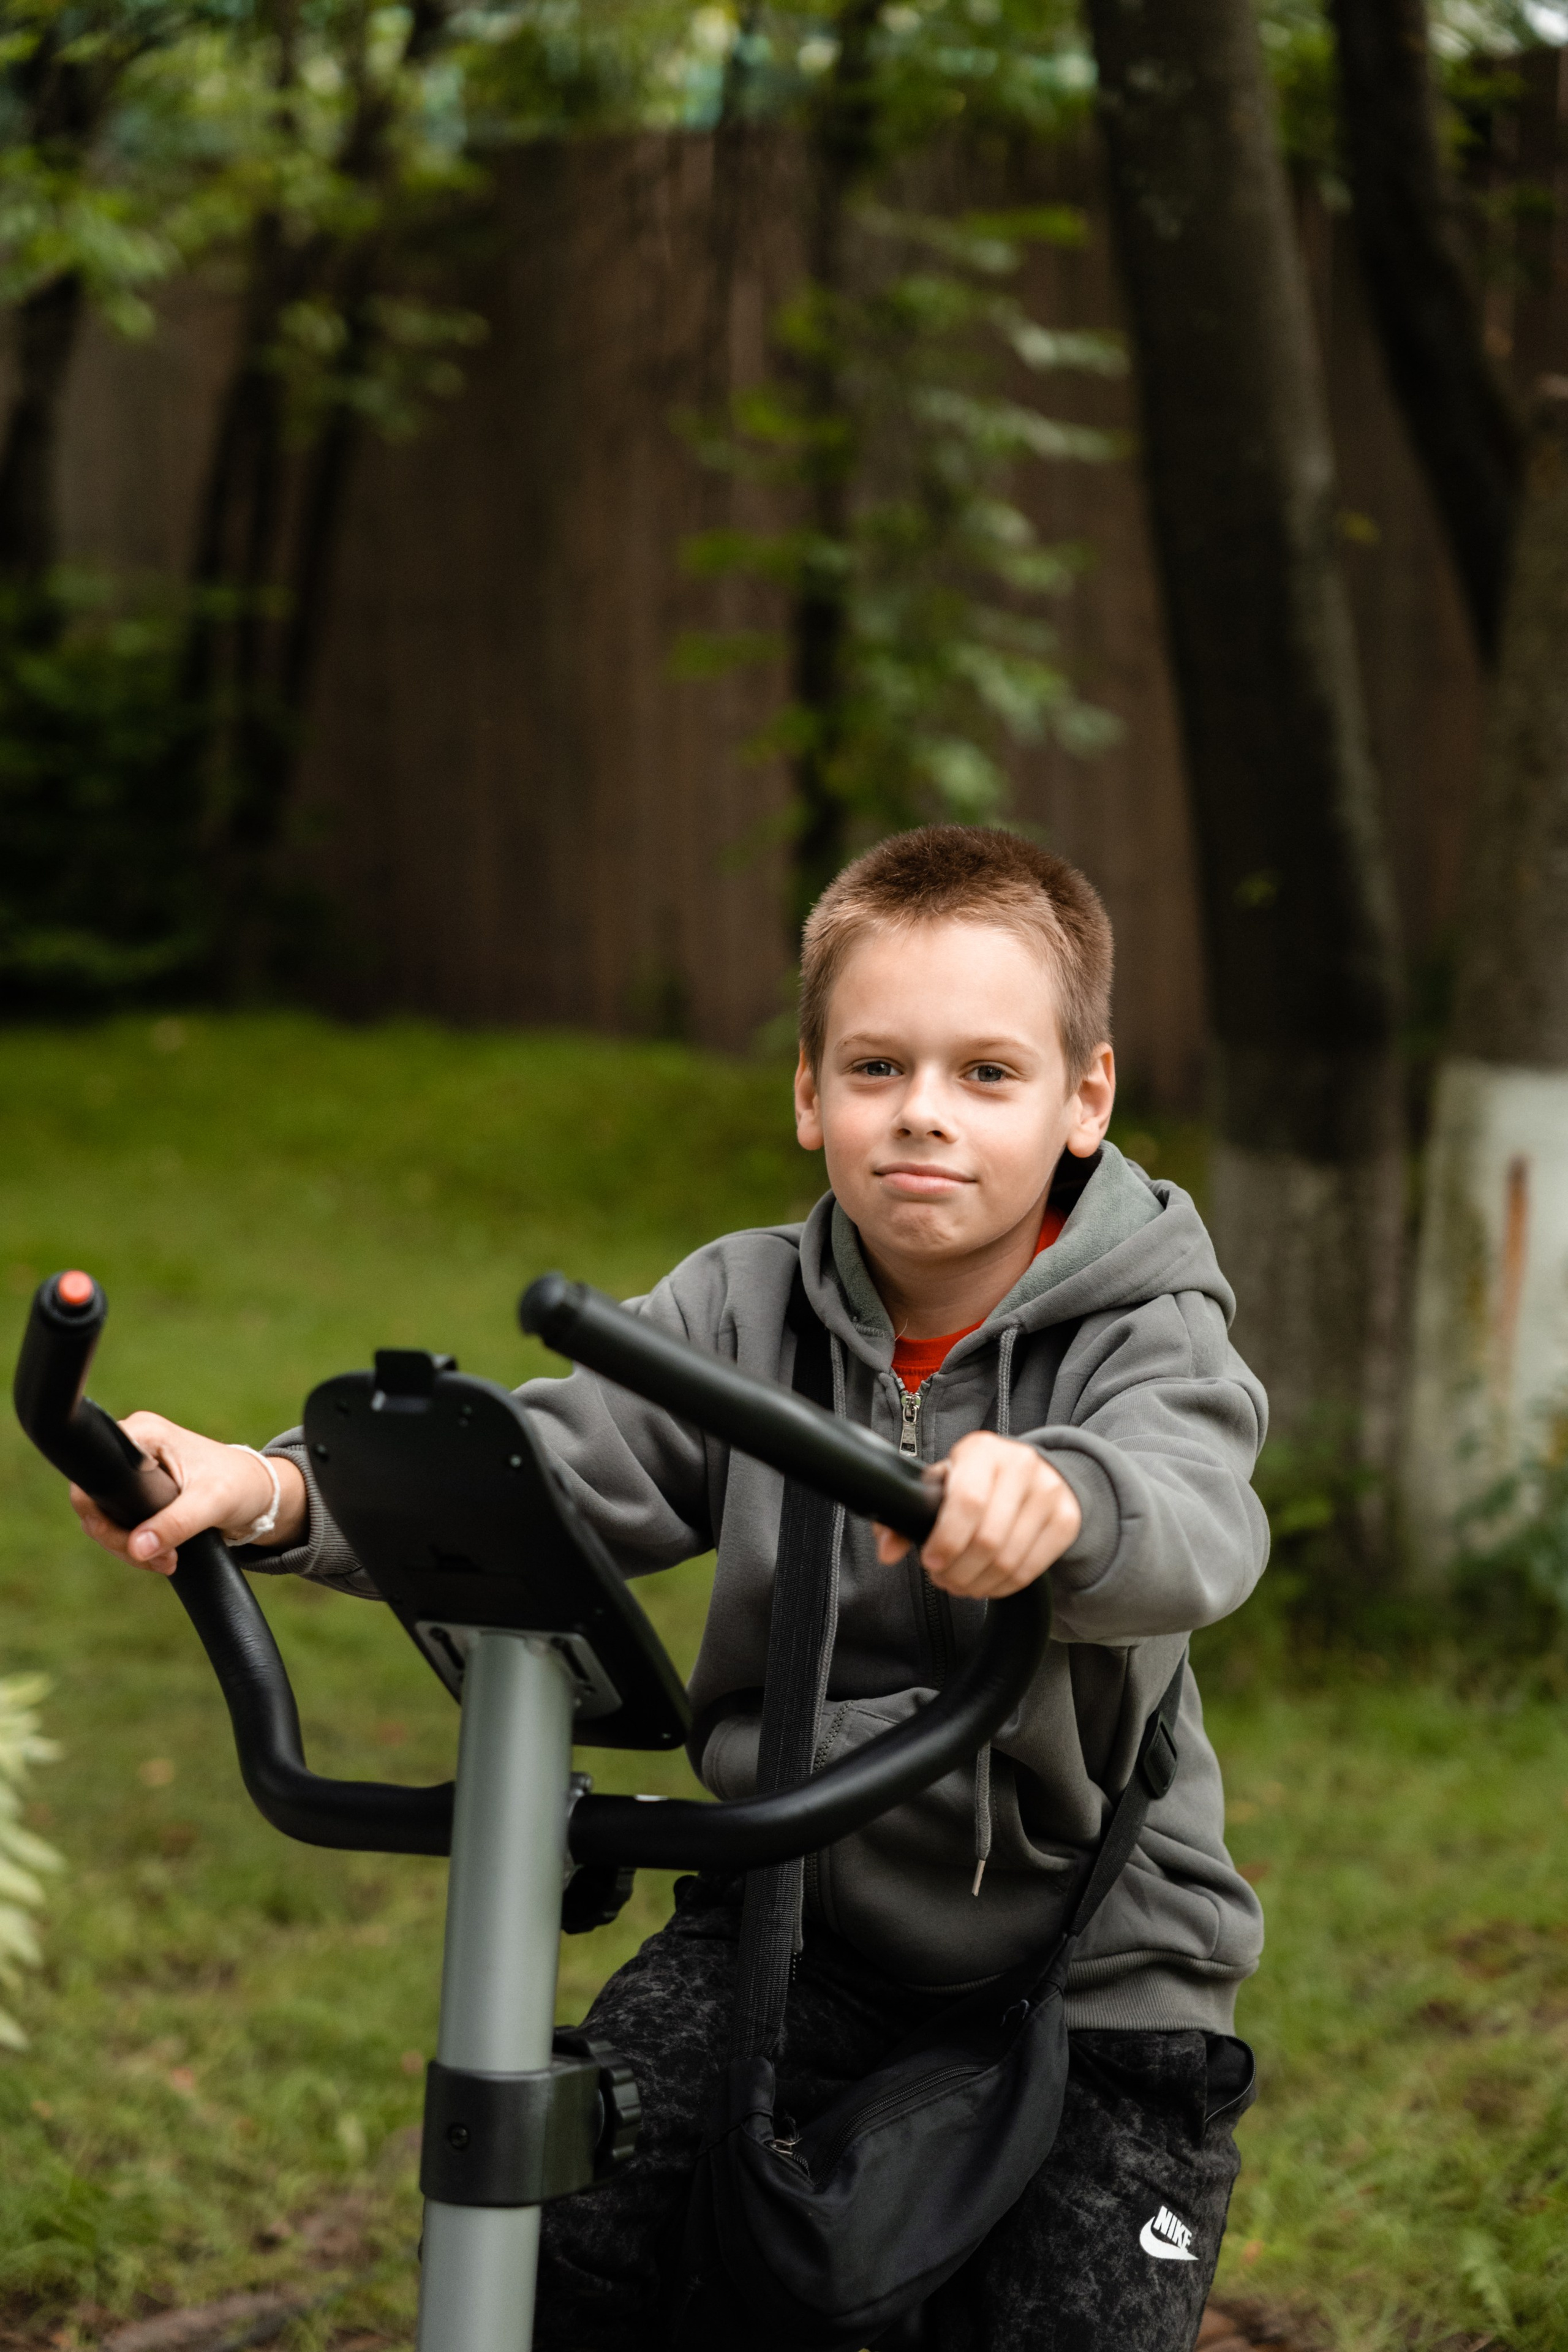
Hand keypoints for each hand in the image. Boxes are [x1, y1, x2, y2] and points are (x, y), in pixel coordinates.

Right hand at [69, 1413, 308, 1574]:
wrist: (259, 1494)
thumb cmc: (240, 1485)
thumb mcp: (212, 1503)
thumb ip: (176, 1524)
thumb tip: (137, 1548)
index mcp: (143, 1434)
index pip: (96, 1474)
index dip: (103, 1513)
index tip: (133, 1541)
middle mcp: (131, 1447)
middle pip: (95, 1501)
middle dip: (121, 1539)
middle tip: (157, 1560)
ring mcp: (131, 1472)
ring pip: (105, 1518)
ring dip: (130, 1548)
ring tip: (167, 1561)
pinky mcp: (138, 1493)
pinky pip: (119, 1523)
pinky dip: (137, 1545)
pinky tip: (162, 1557)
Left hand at [873, 1431, 1080, 1599]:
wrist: (1033, 1472)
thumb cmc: (975, 1480)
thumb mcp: (941, 1485)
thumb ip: (905, 1515)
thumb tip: (887, 1552)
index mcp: (982, 1450)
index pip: (967, 1500)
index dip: (946, 1539)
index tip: (929, 1561)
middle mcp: (1021, 1465)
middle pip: (988, 1539)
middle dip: (957, 1570)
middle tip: (942, 1577)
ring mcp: (1049, 1492)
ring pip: (1008, 1560)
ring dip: (977, 1582)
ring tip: (960, 1583)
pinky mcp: (1067, 1520)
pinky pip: (1030, 1570)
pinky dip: (1002, 1586)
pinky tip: (985, 1583)